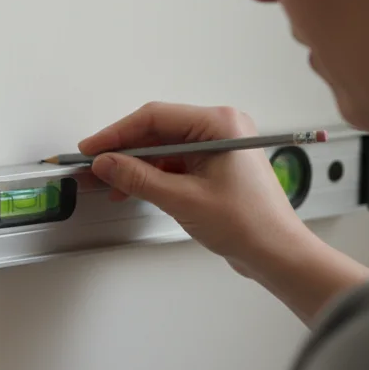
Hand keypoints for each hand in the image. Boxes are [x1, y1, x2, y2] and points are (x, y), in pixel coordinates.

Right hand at [80, 102, 310, 275]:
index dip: (117, 133)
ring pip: (163, 148)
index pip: (155, 118)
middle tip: (93, 166)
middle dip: (123, 151)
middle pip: (158, 131)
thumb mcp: (183, 199)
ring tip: (108, 183)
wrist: (277, 252)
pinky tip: (132, 189)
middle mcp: (221, 129)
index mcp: (220, 124)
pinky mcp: (214, 166)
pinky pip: (174, 163)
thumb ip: (139, 178)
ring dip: (135, 166)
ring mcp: (218, 148)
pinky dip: (151, 176)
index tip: (91, 149)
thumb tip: (106, 163)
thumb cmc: (250, 223)